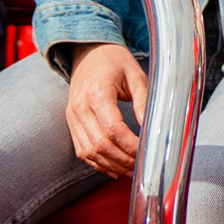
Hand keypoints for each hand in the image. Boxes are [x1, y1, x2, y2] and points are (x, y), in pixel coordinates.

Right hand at [65, 43, 148, 176]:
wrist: (88, 52)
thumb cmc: (114, 60)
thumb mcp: (135, 74)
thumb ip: (144, 101)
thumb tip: (153, 128)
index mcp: (97, 93)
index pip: (112, 129)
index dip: (130, 145)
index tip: (145, 151)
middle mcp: (80, 107)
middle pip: (99, 145)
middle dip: (122, 160)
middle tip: (140, 166)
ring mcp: (72, 116)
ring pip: (89, 152)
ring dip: (110, 165)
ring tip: (129, 171)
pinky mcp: (71, 123)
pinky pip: (81, 150)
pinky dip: (97, 162)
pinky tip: (114, 167)